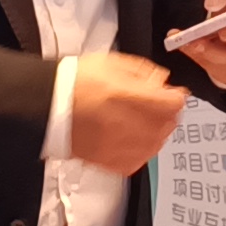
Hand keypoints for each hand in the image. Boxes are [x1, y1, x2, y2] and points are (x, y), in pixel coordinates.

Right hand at [63, 49, 185, 175]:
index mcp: (128, 96)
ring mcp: (120, 146)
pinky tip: (132, 137)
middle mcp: (127, 124)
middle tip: (156, 105)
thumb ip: (143, 72)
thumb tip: (161, 81)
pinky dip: (142, 149)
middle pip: (169, 124)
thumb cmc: (76, 84)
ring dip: (157, 131)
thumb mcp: (112, 63)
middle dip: (167, 113)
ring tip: (143, 121)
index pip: (173, 103)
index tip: (172, 93)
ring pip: (157, 144)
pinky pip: (140, 160)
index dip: (176, 96)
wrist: (49, 107)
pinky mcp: (111, 162)